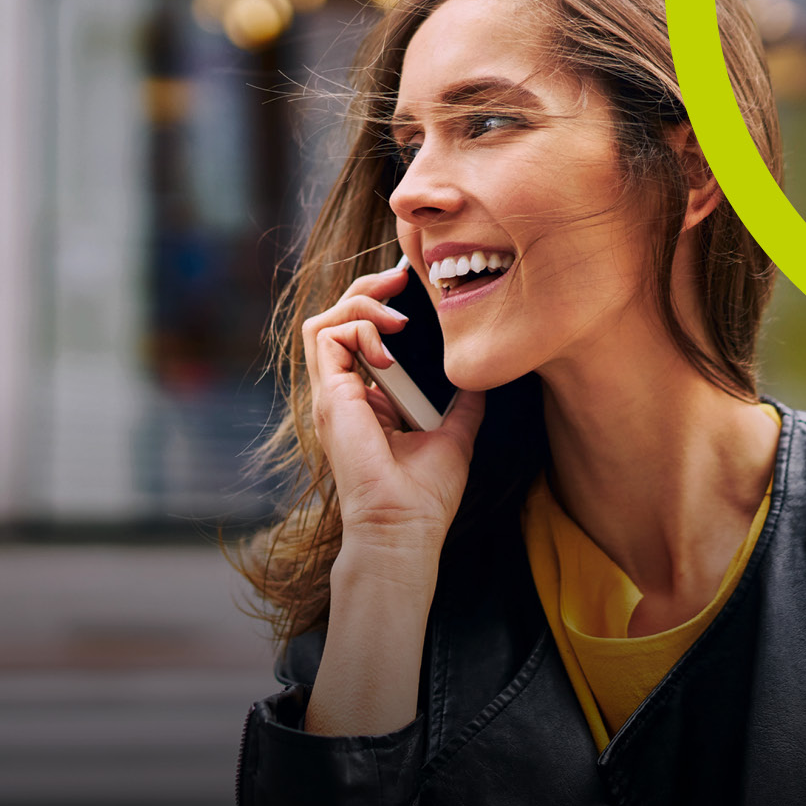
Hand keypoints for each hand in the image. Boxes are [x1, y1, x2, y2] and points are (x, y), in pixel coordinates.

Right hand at [301, 265, 486, 568]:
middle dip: (366, 290)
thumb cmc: (424, 495)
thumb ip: (463, 403)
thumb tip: (482, 376)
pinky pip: (326, 337)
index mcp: (366, 402)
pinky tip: (388, 347)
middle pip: (336, 320)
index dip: (380, 307)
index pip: (359, 338)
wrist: (404, 526)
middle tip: (401, 278)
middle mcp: (343, 394)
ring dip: (360, 304)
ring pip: (323, 321)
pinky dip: (357, 329)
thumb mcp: (454, 435)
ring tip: (396, 314)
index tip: (414, 291)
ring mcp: (331, 395)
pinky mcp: (329, 397)